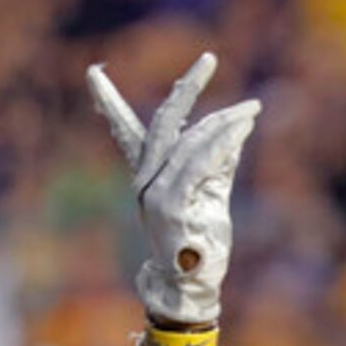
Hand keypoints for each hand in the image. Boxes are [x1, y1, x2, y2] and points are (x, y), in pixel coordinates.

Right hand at [85, 51, 259, 327]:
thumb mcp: (211, 194)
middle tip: (208, 58)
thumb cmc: (201, 245)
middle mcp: (143, 180)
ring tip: (252, 109)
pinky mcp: (169, 205)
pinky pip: (197, 163)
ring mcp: (152, 193)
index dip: (108, 102)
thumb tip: (232, 127)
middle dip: (186, 88)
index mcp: (146, 176)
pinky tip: (242, 127)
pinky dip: (221, 143)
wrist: (191, 287)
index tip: (94, 74)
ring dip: (224, 122)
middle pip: (162, 122)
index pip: (124, 131)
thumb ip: (216, 162)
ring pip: (188, 141)